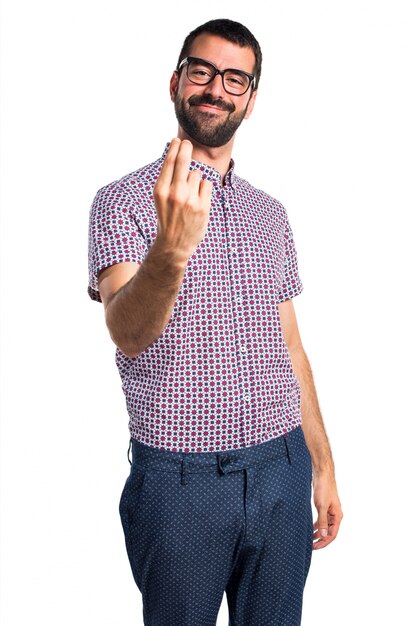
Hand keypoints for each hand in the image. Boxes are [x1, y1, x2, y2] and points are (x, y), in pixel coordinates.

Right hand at [153, 138, 212, 261]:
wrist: (175, 244)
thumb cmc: (168, 217)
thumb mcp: (161, 198)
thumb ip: (168, 179)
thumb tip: (178, 154)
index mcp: (160, 191)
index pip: (169, 162)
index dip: (174, 148)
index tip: (178, 140)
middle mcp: (174, 193)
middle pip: (183, 161)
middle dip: (186, 148)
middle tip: (188, 143)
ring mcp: (190, 200)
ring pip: (196, 174)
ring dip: (194, 180)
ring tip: (188, 195)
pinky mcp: (203, 207)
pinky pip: (206, 184)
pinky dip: (203, 189)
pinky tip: (197, 200)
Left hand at [312, 472, 342, 548]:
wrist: (323, 475)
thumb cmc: (324, 489)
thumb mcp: (322, 506)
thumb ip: (322, 521)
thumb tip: (322, 535)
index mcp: (337, 516)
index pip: (332, 534)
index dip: (324, 542)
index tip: (315, 547)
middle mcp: (336, 515)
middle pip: (329, 532)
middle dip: (321, 539)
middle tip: (312, 546)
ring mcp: (331, 511)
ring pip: (325, 526)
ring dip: (318, 533)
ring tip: (310, 539)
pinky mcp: (325, 507)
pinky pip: (322, 520)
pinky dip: (317, 525)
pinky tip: (311, 527)